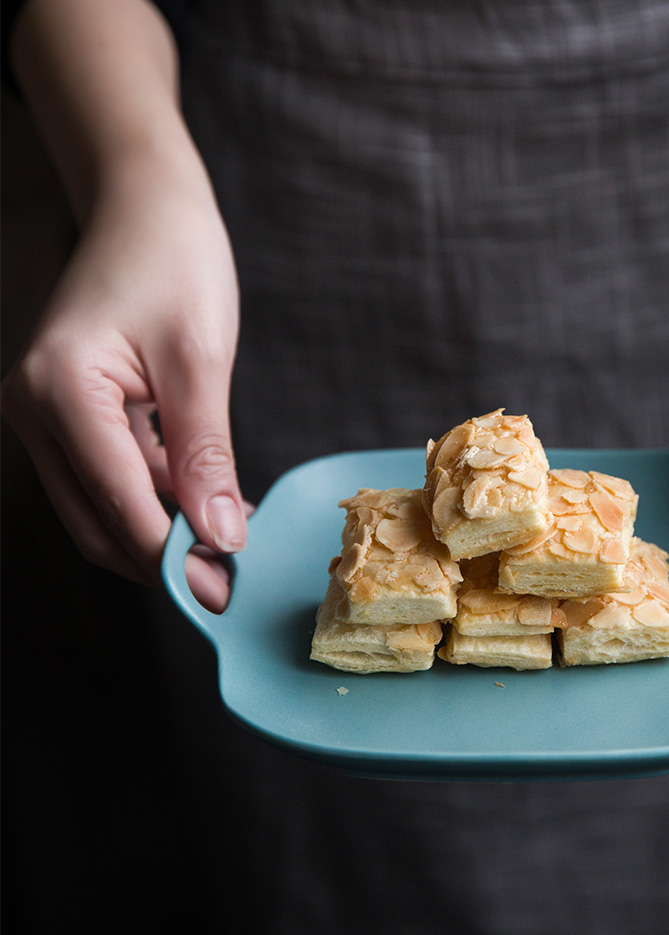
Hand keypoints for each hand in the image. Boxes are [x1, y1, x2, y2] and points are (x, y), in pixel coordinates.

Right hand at [1, 158, 244, 612]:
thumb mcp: (200, 361)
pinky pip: (108, 478)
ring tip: (228, 540)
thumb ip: (206, 455)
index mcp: (59, 392)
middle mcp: (33, 410)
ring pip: (100, 508)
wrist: (146, 207)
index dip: (175, 559)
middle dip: (165, 559)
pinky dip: (155, 500)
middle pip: (99, 522)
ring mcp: (41, 415)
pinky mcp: (64, 415)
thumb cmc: (175, 263)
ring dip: (161, 534)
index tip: (225, 589)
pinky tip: (206, 502)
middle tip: (230, 581)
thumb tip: (221, 536)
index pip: (120, 505)